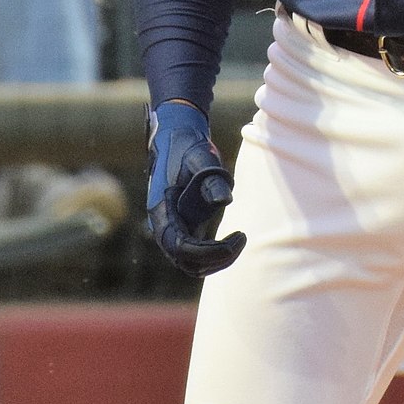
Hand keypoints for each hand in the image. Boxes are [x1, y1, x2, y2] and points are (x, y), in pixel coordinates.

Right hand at [145, 100, 244, 276]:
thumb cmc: (188, 148)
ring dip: (217, 260)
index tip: (236, 238)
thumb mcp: (201, 158)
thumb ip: (211, 178)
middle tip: (243, 238)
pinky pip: (196, 255)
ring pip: (191, 264)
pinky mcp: (184, 229)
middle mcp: (163, 225)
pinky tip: (235, 238)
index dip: (208, 251)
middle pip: (186, 262)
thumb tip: (226, 200)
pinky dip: (216, 255)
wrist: (177, 140)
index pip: (180, 247)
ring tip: (240, 239)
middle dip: (217, 258)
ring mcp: (172, 229)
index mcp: (161, 211)